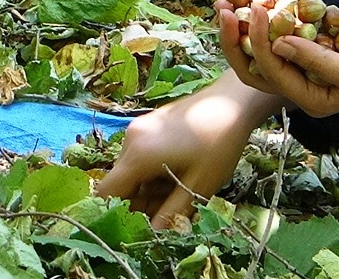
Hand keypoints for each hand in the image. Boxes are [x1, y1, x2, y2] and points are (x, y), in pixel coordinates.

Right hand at [95, 73, 283, 225]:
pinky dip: (152, 170)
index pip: (106, 192)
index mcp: (138, 155)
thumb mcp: (198, 186)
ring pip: (131, 169)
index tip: (135, 226)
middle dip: (140, 201)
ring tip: (180, 186)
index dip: (114, 213)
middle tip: (171, 207)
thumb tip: (153, 235)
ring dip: (148, 186)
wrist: (232, 102)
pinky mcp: (147, 123)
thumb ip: (171, 213)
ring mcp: (138, 128)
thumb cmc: (218, 145)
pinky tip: (178, 169)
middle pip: (120, 182)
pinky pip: (139, 155)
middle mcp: (130, 140)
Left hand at [216, 0, 338, 116]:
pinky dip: (289, 3)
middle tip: (223, 5)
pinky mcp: (319, 34)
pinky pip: (295, 18)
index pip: (271, 74)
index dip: (257, 45)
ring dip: (260, 13)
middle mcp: (306, 79)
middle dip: (240, 33)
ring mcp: (311, 55)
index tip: (257, 12)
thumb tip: (280, 47)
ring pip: (273, 35)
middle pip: (260, 59)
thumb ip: (319, 63)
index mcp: (312, 97)